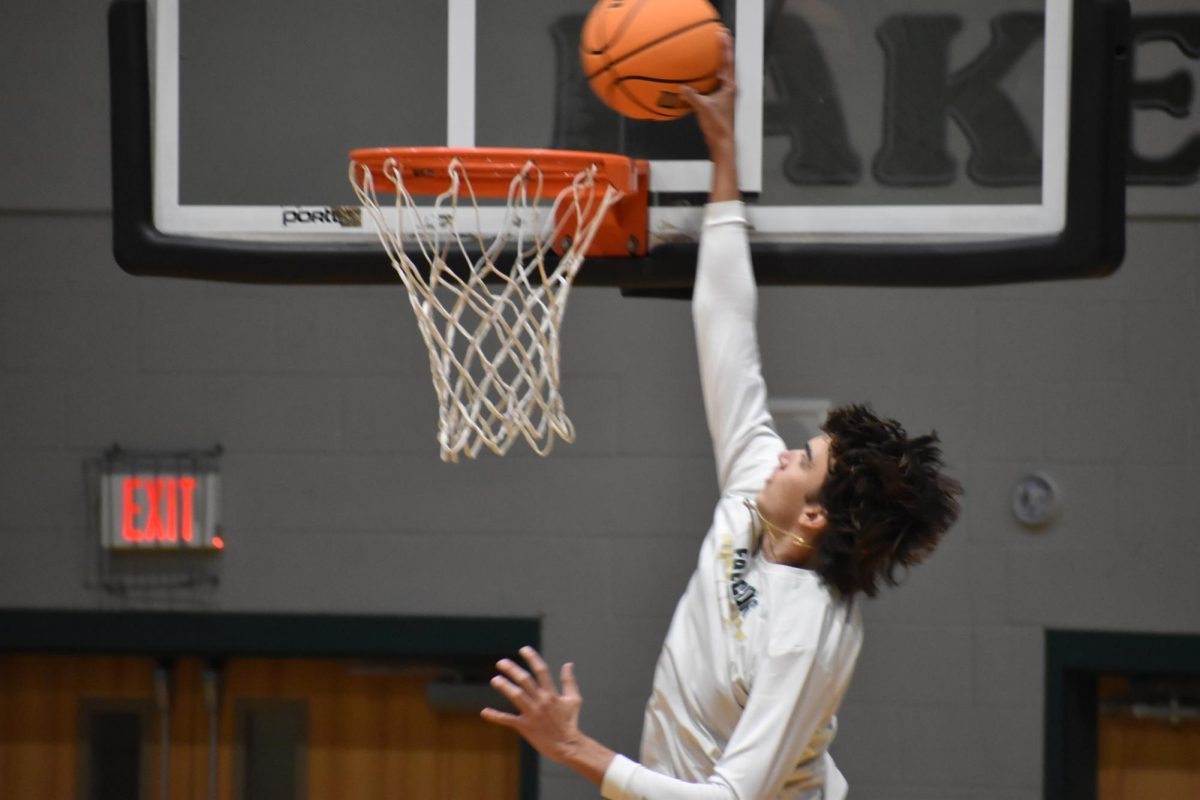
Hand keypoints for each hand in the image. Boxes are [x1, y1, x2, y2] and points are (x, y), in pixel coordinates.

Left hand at [482, 646, 584, 763]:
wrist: (567, 745)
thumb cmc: (570, 722)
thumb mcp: (574, 699)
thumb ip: (569, 681)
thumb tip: (568, 664)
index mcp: (552, 694)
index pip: (541, 671)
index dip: (532, 658)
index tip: (523, 649)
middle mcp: (541, 701)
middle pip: (525, 681)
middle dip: (513, 670)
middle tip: (501, 662)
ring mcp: (532, 714)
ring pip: (516, 696)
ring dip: (505, 687)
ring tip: (495, 680)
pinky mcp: (525, 726)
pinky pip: (508, 720)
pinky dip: (496, 716)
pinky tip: (484, 712)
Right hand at [682, 29, 736, 158]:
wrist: (723, 143)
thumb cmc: (717, 126)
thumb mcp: (703, 109)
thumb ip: (692, 96)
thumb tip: (681, 87)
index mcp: (729, 87)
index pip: (728, 62)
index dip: (725, 46)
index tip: (722, 33)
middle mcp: (730, 89)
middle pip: (728, 64)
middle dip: (723, 50)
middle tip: (718, 36)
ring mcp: (726, 95)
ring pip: (722, 74)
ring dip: (718, 63)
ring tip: (710, 52)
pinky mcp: (721, 102)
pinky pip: (715, 84)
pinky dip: (710, 76)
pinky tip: (701, 76)